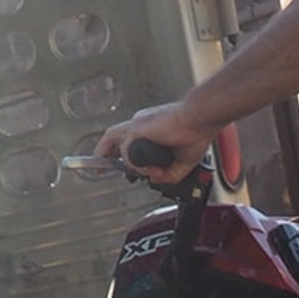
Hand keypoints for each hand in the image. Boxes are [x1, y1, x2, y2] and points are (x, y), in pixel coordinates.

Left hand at [97, 105, 214, 185]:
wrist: (202, 118)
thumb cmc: (197, 131)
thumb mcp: (182, 160)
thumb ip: (168, 173)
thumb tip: (156, 179)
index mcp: (151, 127)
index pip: (129, 138)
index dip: (121, 152)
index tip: (117, 163)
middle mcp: (141, 123)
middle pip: (113, 135)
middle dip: (102, 151)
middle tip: (97, 167)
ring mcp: (137, 125)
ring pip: (113, 139)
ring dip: (106, 155)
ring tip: (101, 170)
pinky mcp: (137, 129)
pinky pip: (127, 153)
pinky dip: (136, 165)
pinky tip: (150, 169)